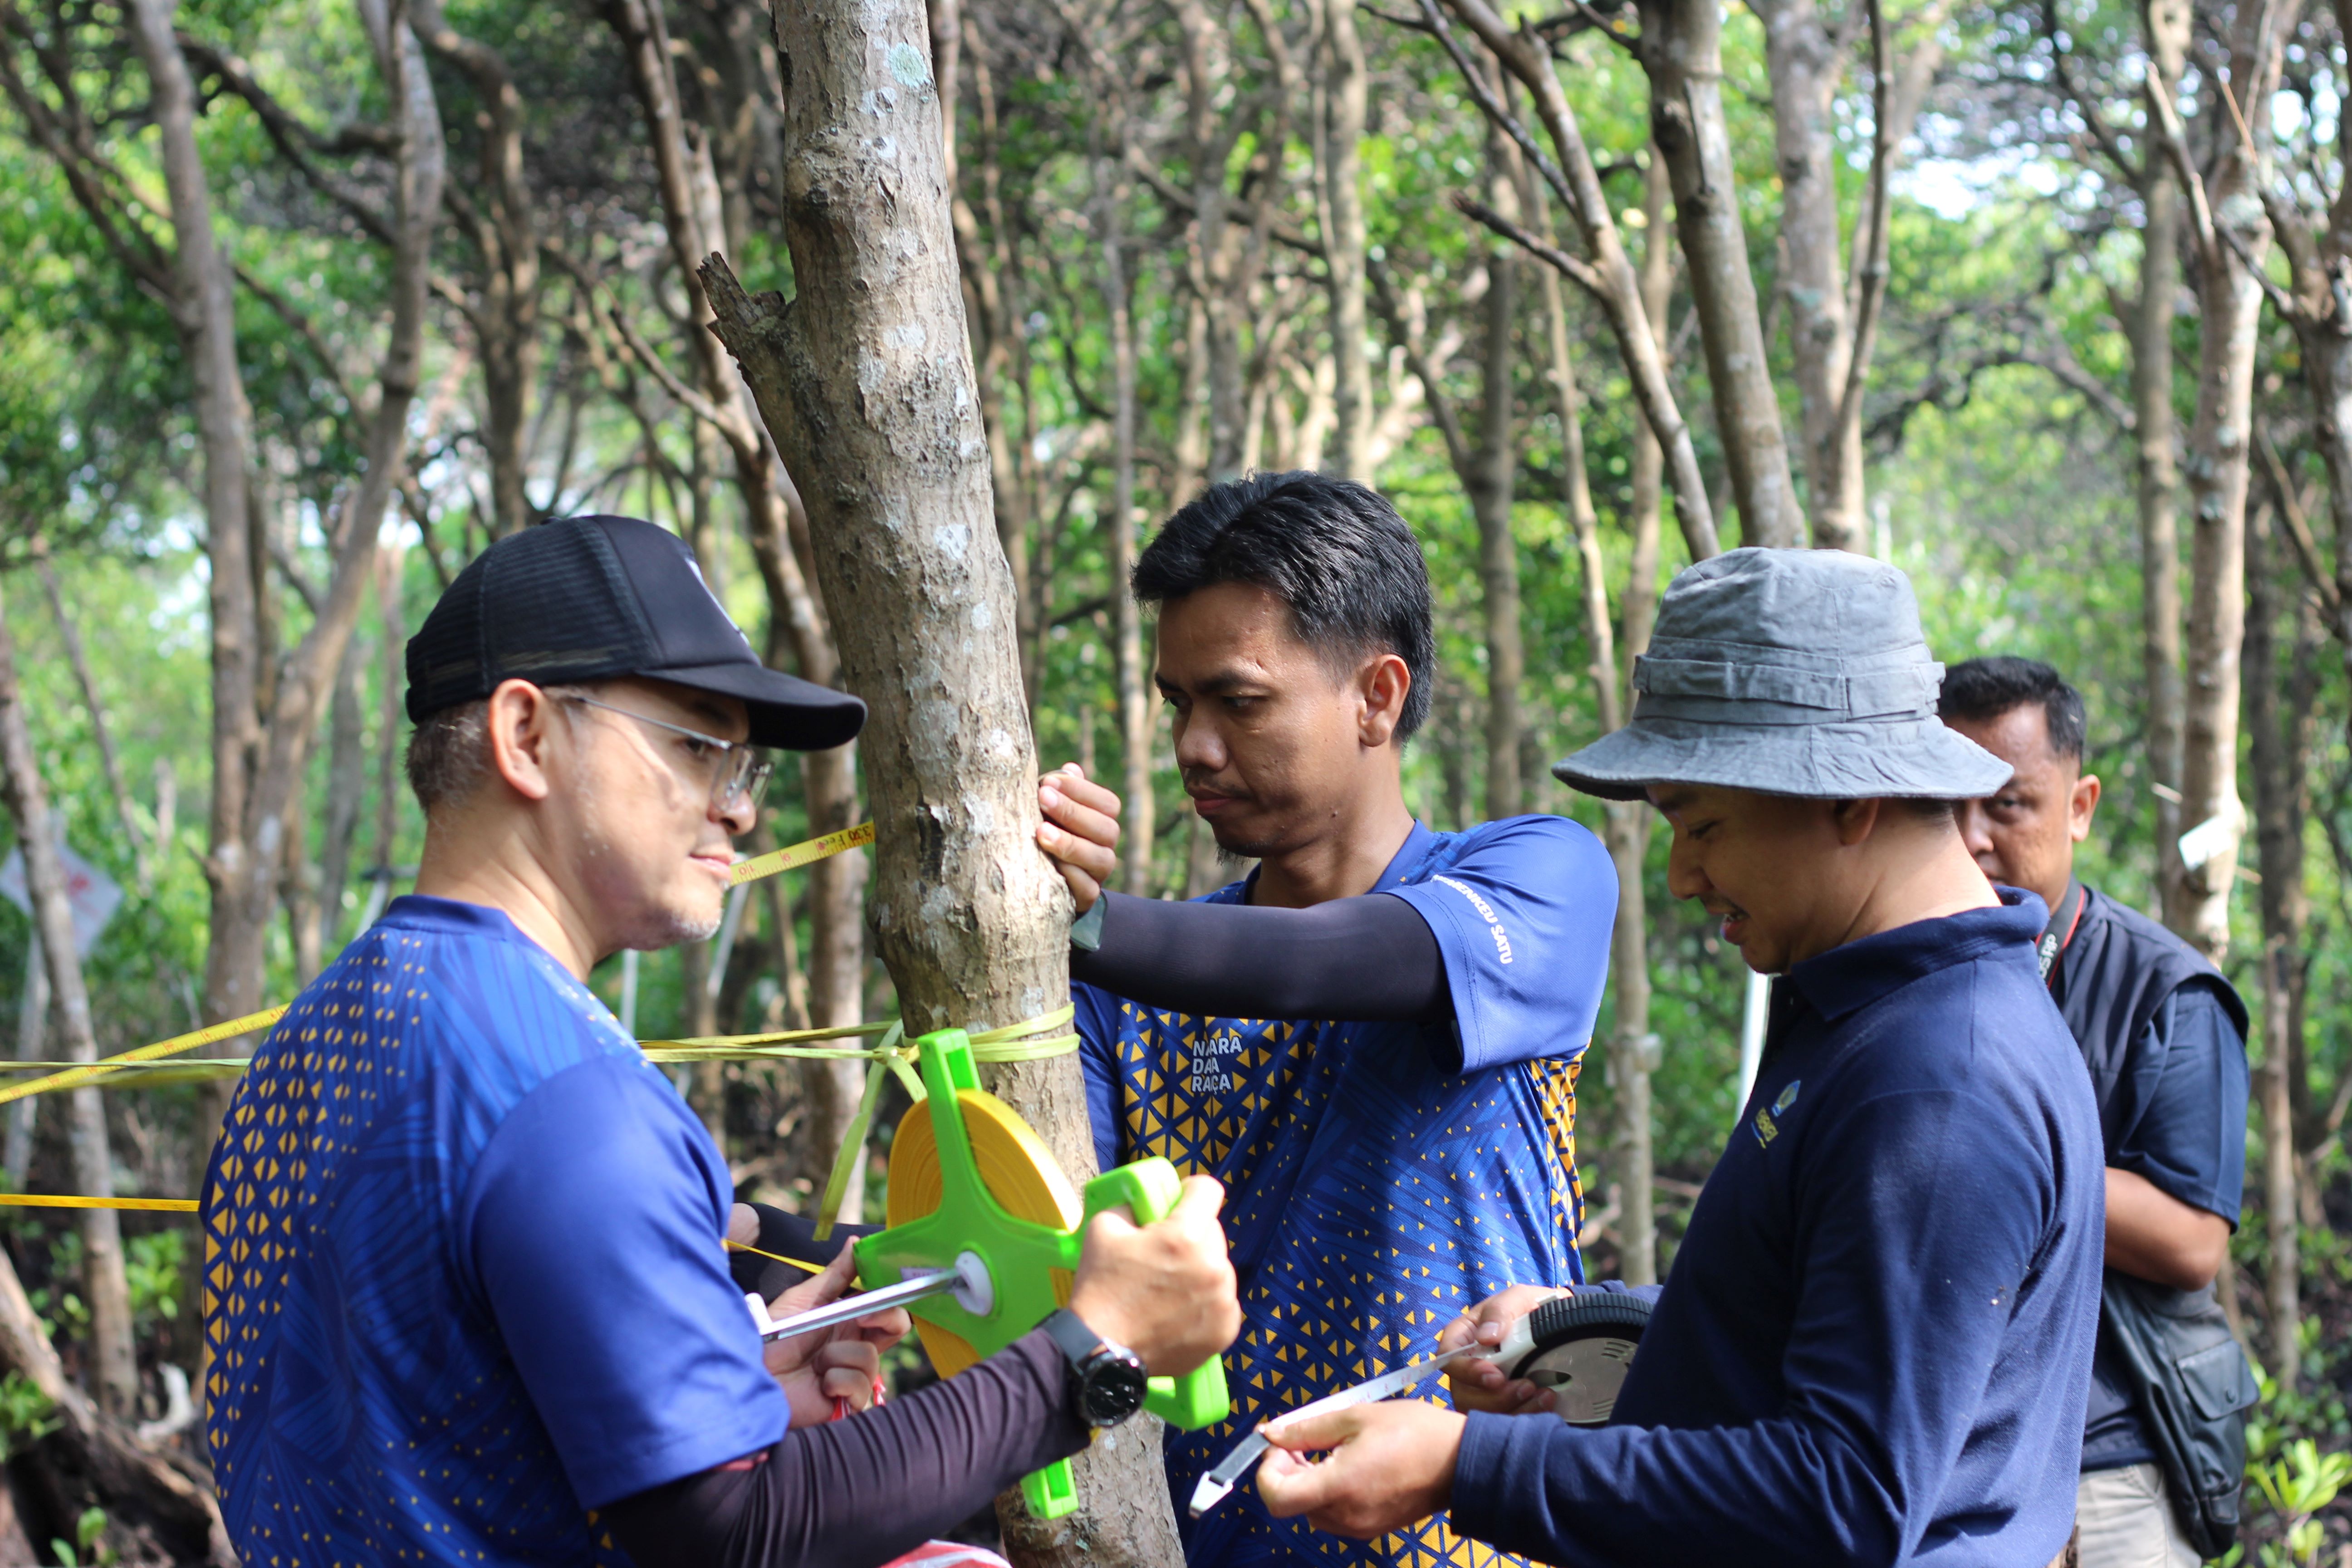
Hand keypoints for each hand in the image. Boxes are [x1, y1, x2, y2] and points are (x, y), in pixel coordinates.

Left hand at [758, 1245, 909, 1425]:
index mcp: (848, 1321)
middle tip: (857, 1317)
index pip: (885, 1308)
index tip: (872, 1294)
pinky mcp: (847, 1402)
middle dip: (882, 1318)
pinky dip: (836, 1381)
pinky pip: (860, 1386)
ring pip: (870, 1357)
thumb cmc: (770, 1340)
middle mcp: (855, 1346)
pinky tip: (819, 1385)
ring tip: (814, 1364)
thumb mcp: (802, 1301)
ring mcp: (853, 1375)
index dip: (887, 1300)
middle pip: (895, 1327)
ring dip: (837, 1356)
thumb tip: (856, 1242)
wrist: (750, 1376)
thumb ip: (834, 1275)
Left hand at [1037, 763, 1122, 912]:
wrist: (1039, 879)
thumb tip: (1070, 769)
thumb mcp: (1050, 810)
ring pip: (1100, 859)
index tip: (1049, 782)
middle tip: (1042, 798)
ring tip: (1041, 831)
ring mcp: (1099, 873)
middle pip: (1106, 829)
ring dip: (1070, 844)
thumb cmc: (1045, 832)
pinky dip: (1070, 876)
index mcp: (1103, 821)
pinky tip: (1049, 864)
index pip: (1108, 803)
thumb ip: (1061, 791)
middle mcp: (1106, 846)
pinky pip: (1087, 889)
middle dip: (1072, 812)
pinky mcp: (1086, 898)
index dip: (1082, 791)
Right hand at [1067, 1175, 1238, 1374]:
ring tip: (1168, 1289)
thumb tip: (1145, 1200)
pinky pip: (1222, 1302)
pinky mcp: (1225, 1330)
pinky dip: (1205, 1302)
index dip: (1189, 1192)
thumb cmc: (1101, 1288)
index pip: (1209, 1190)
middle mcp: (1213, 1266)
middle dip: (1191, 1236)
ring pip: (1218, 1268)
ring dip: (1199, 1270)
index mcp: (1186, 1236)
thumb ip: (1131, 1205)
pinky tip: (1178, 1312)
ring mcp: (1223, 1302)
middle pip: (1212, 1232)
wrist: (1100, 1351)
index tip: (1177, 1203)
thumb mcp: (1103, 1228)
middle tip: (1162, 1254)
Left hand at [1257, 1400, 1464, 1538]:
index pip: (1276, 1498)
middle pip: (1291, 1503)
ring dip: (1308, 1480)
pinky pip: (1334, 1514)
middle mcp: (1345, 1516)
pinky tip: (1347, 1465)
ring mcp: (1359, 1527)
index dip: (1267, 1471)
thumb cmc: (1413, 1432)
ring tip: (1330, 1449)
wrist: (1460, 1460)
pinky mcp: (1371, 1528)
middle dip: (1287, 1470)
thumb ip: (1307, 1429)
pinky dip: (1328, 1492)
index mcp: (1339, 1487)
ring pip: (1311, 1509)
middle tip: (1305, 1439)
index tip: (1282, 1445)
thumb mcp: (1355, 1417)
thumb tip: (1271, 1434)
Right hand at [1439, 1284, 1569, 1415]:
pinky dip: (1525, 1417)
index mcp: (1463, 1337)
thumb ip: (1501, 1311)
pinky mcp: (1502, 1407)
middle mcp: (1467, 1368)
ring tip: (1544, 1396)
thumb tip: (1486, 1337)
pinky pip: (1503, 1422)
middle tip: (1528, 1386)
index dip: (1467, 1371)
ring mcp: (1482, 1391)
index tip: (1496, 1376)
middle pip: (1463, 1393)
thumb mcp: (1517, 1298)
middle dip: (1495, 1397)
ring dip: (1513, 1410)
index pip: (1447, 1357)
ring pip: (1482, 1413)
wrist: (1557, 1327)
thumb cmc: (1530, 1308)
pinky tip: (1546, 1404)